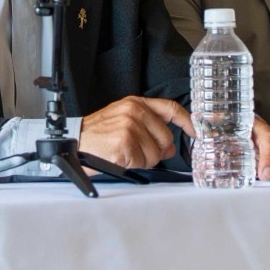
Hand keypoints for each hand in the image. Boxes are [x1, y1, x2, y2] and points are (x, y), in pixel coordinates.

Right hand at [78, 96, 193, 168]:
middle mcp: (134, 112)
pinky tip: (120, 158)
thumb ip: (150, 128)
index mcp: (135, 103)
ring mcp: (130, 127)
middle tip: (138, 152)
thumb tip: (170, 147)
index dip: (187, 121)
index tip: (197, 132)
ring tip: (124, 154)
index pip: (171, 108)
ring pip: (155, 153)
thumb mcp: (123, 121)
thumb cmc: (97, 134)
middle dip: (157, 150)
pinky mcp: (124, 144)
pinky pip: (142, 162)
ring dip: (143, 160)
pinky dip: (133, 165)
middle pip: (166, 137)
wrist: (72, 143)